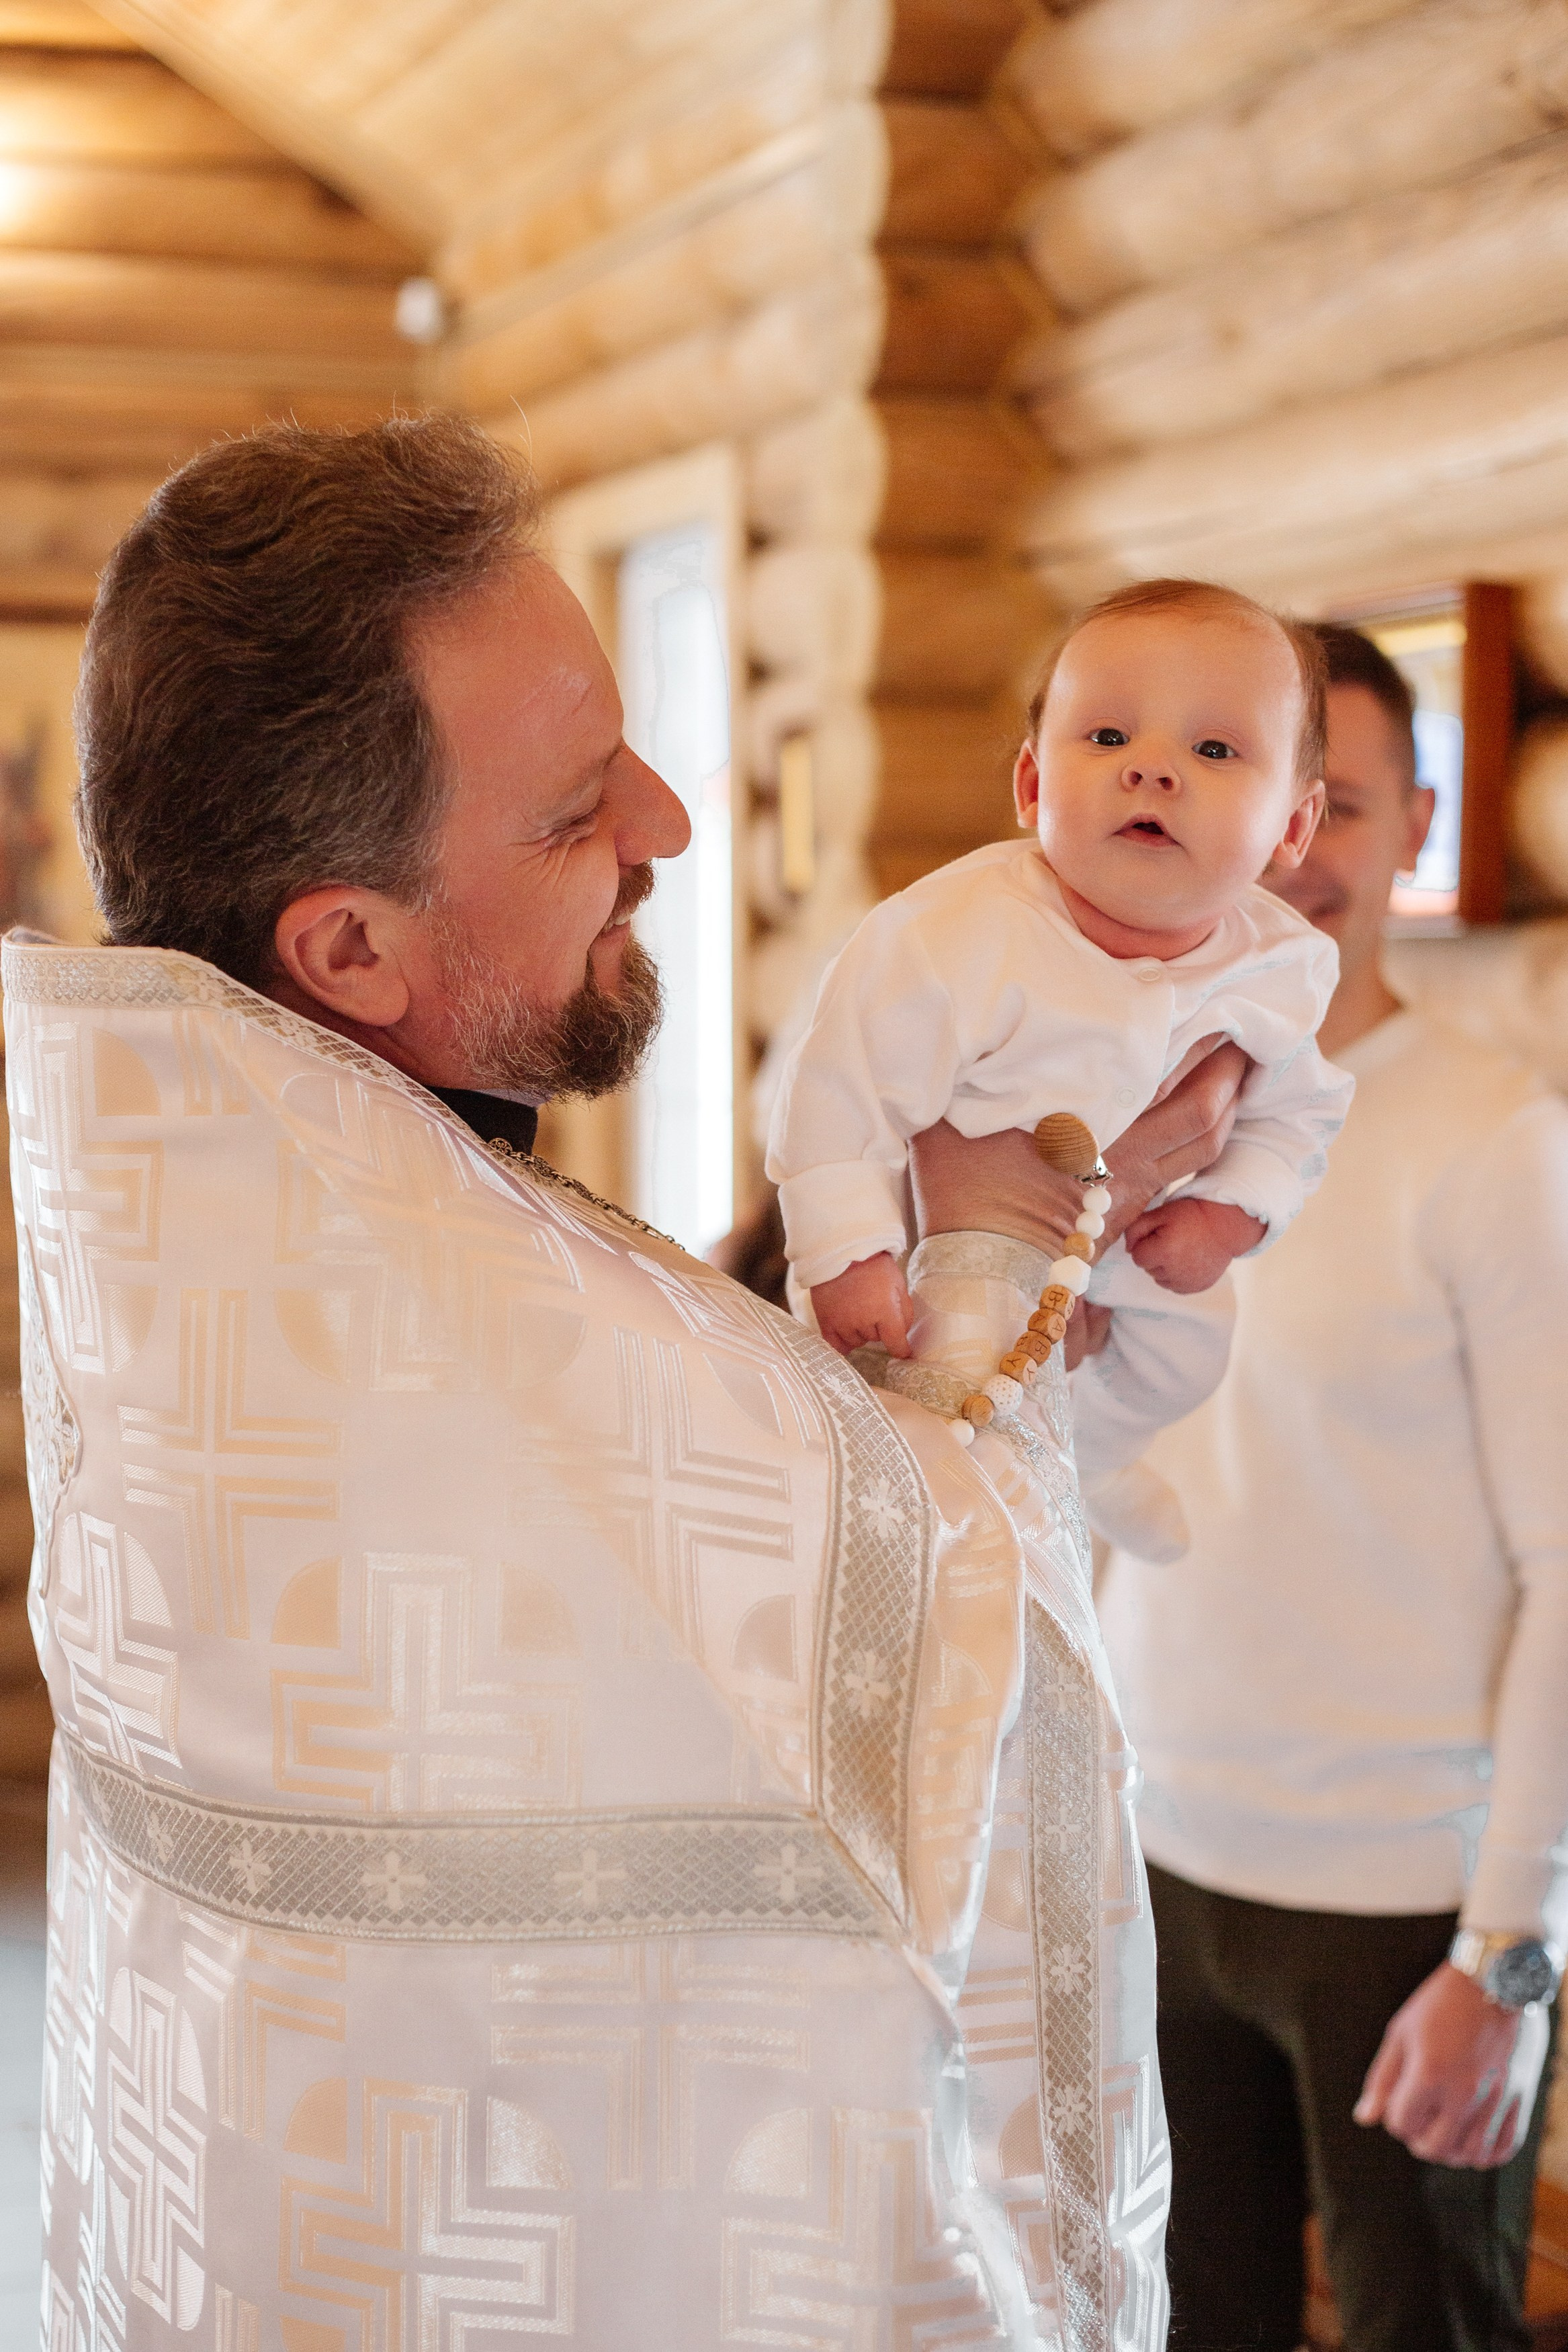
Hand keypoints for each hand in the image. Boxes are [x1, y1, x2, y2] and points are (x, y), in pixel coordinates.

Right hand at [810, 1253, 913, 1358]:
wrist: (841, 1249)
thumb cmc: (873, 1264)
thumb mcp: (899, 1284)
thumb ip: (904, 1311)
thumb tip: (903, 1332)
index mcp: (885, 1311)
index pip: (896, 1344)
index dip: (902, 1349)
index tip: (903, 1351)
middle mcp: (863, 1321)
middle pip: (876, 1339)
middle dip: (878, 1327)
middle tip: (874, 1305)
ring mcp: (843, 1323)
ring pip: (856, 1341)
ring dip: (860, 1331)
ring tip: (857, 1309)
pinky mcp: (826, 1321)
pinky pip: (835, 1345)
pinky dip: (842, 1342)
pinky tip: (846, 1333)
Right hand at [907, 1037, 1250, 1259]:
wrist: (976, 1278)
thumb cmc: (961, 1194)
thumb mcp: (953, 1120)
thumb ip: (971, 1071)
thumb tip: (971, 1028)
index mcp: (1102, 1140)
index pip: (1185, 1099)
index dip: (1211, 1057)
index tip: (1221, 1015)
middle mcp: (1129, 1168)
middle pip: (1206, 1121)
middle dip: (1230, 1077)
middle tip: (1241, 1034)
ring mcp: (1130, 1196)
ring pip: (1200, 1150)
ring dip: (1224, 1110)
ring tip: (1230, 1071)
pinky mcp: (1123, 1218)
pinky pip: (1180, 1172)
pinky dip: (1197, 1139)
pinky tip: (1191, 1116)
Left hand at [1122, 1197, 1264, 1292]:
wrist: (1225, 1226)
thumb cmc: (1192, 1216)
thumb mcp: (1160, 1213)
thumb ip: (1136, 1229)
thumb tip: (1128, 1249)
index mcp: (1163, 1251)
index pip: (1137, 1257)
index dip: (1145, 1244)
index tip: (1159, 1235)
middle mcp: (1174, 1272)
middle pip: (1148, 1269)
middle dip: (1155, 1255)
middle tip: (1173, 1239)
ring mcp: (1187, 1282)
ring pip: (1160, 1279)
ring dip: (1165, 1267)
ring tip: (1181, 1250)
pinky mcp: (1197, 1287)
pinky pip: (1175, 1286)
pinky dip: (1177, 1276)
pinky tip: (1188, 1260)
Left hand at [1354, 1962, 1534, 2167]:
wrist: (1494, 1982)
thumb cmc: (1441, 2004)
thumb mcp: (1401, 2033)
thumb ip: (1382, 2079)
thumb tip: (1364, 2118)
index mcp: (1429, 2074)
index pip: (1401, 2124)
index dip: (1395, 2115)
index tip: (1402, 2097)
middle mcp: (1464, 2093)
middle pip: (1432, 2148)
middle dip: (1418, 2137)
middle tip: (1421, 2116)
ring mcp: (1495, 2100)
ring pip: (1468, 2156)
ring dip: (1451, 2149)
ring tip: (1446, 2126)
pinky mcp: (1519, 2099)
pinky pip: (1502, 2150)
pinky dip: (1485, 2152)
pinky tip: (1473, 2133)